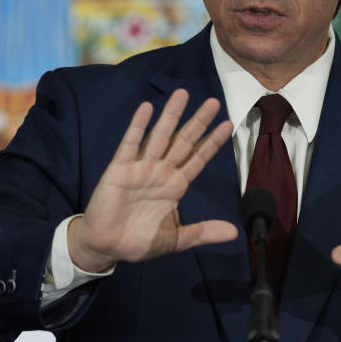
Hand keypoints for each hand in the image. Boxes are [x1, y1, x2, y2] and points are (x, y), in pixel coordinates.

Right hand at [68, 89, 236, 271]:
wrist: (106, 247)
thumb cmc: (139, 241)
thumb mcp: (176, 239)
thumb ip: (203, 232)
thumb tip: (234, 232)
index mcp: (175, 185)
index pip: (199, 158)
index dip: (212, 142)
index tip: (228, 124)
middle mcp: (161, 171)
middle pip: (184, 141)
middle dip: (198, 122)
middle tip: (214, 102)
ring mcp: (141, 167)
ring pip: (160, 136)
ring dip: (171, 115)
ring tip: (183, 94)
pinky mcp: (120, 169)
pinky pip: (131, 144)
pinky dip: (138, 126)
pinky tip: (147, 108)